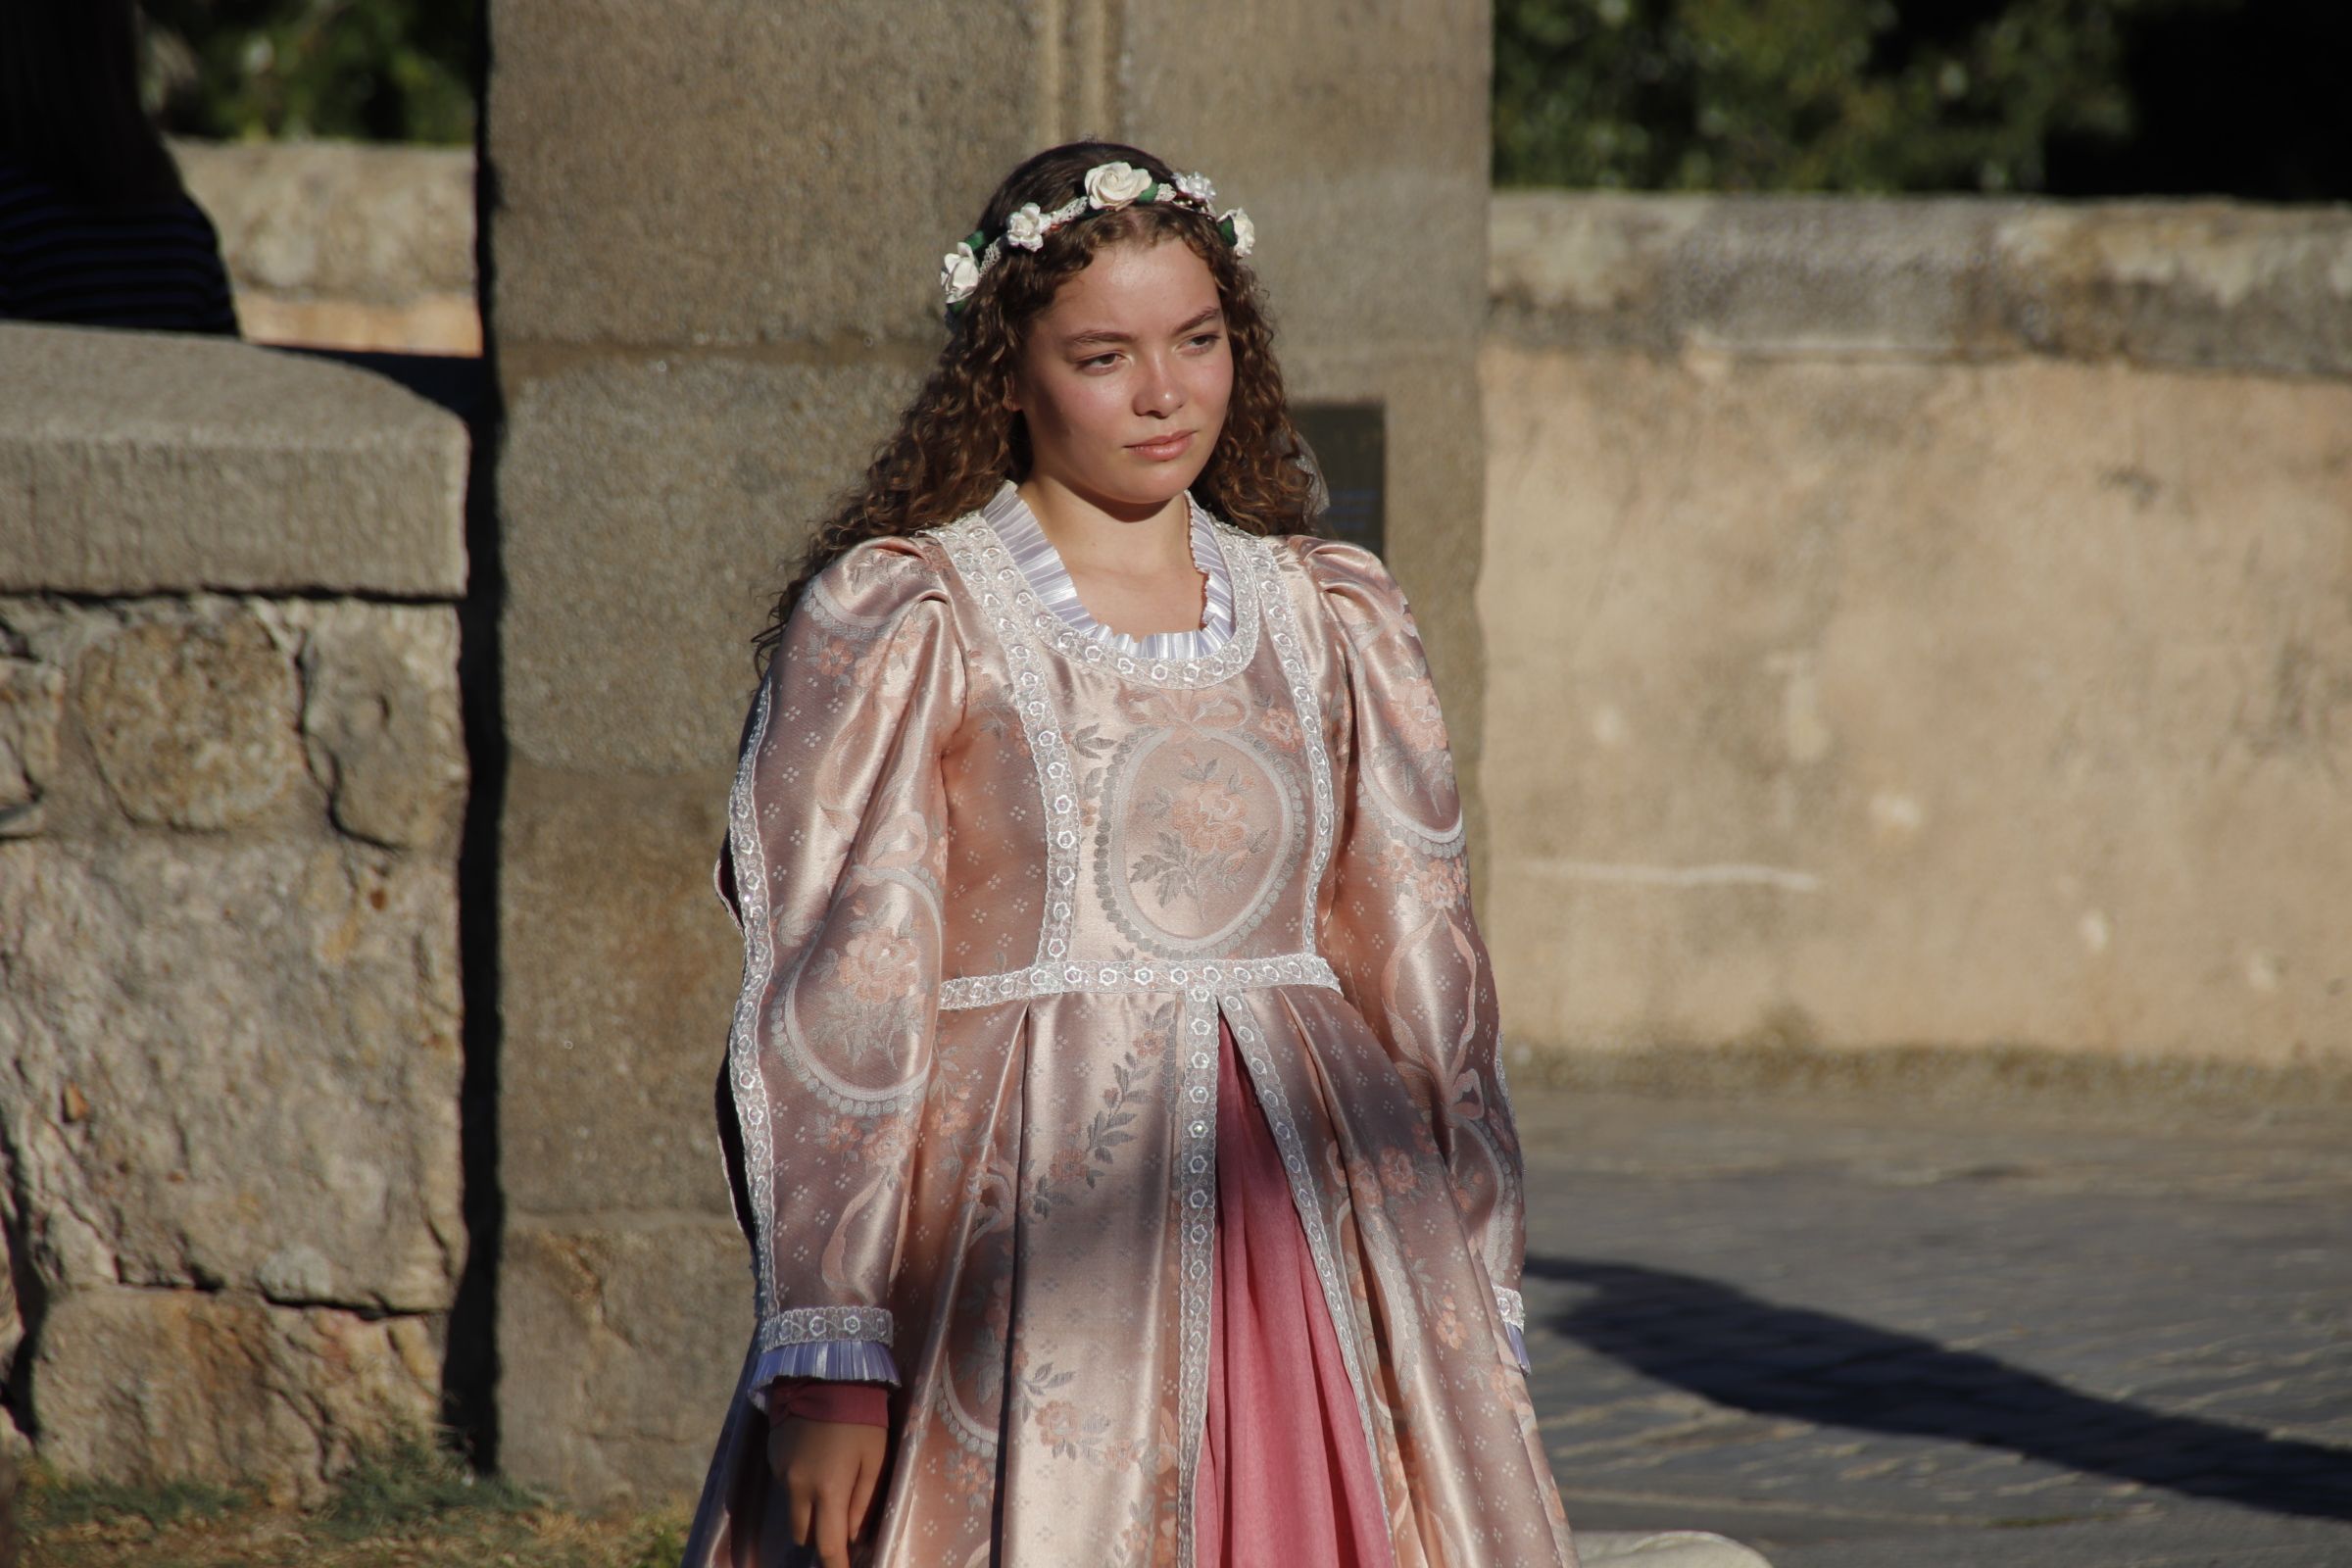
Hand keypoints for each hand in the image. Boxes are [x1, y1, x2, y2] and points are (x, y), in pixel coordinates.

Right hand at [769, 1417, 887, 1567]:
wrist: (826, 1373)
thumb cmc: (861, 1417)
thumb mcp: (875, 1458)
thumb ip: (864, 1501)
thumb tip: (854, 1536)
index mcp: (829, 1490)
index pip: (828, 1547)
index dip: (835, 1566)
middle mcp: (798, 1488)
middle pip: (804, 1534)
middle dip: (820, 1536)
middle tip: (839, 1522)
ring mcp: (781, 1473)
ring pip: (793, 1510)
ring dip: (809, 1509)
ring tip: (830, 1478)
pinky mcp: (773, 1457)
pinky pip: (786, 1485)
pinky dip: (800, 1483)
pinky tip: (815, 1457)